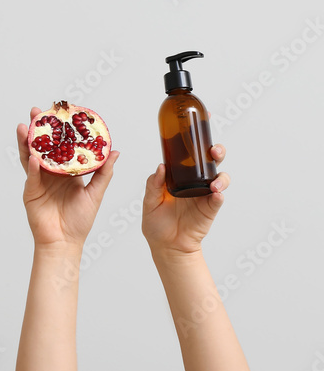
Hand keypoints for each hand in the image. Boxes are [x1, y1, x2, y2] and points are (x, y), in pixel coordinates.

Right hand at [16, 107, 118, 247]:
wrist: (65, 242)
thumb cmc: (80, 221)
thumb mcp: (96, 193)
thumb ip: (104, 172)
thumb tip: (115, 151)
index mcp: (66, 171)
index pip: (60, 145)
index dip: (59, 130)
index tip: (60, 113)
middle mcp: (50, 173)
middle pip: (42, 146)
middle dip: (38, 128)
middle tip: (37, 111)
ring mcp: (38, 181)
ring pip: (31, 156)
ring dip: (27, 141)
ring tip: (25, 126)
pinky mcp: (31, 191)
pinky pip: (31, 176)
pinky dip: (32, 166)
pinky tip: (34, 157)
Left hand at [142, 144, 228, 258]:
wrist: (166, 245)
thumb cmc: (156, 222)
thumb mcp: (149, 201)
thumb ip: (153, 185)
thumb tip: (161, 167)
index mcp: (179, 176)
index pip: (189, 154)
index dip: (196, 139)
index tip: (198, 124)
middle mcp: (194, 181)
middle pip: (211, 161)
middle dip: (216, 152)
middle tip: (213, 151)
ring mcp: (204, 194)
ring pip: (220, 178)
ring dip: (221, 177)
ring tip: (214, 183)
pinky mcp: (210, 208)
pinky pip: (218, 199)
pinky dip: (219, 194)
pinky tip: (216, 193)